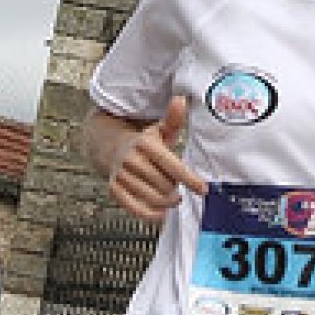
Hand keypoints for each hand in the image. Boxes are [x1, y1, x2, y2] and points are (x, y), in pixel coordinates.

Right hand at [106, 95, 207, 221]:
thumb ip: (173, 119)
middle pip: (165, 185)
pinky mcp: (114, 190)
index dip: (189, 179)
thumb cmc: (144, 142)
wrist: (112, 149)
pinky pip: (136, 210)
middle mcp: (131, 160)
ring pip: (153, 198)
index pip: (172, 165)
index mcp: (145, 144)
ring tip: (171, 195)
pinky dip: (152, 214)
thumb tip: (180, 99)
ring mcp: (121, 176)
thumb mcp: (160, 130)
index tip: (203, 189)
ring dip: (167, 201)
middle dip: (175, 187)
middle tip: (175, 183)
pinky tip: (162, 212)